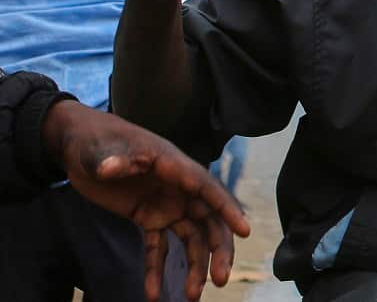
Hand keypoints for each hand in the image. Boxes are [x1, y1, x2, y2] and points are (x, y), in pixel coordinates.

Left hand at [42, 100, 250, 300]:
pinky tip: (153, 294)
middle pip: (208, 220)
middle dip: (217, 251)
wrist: (81, 146)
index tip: (244, 231)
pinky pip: (158, 247)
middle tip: (220, 280)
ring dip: (194, 266)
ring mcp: (165, 204)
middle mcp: (178, 188)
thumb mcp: (102, 150)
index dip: (227, 209)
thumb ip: (111, 161)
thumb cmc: (96, 140)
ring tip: (191, 296)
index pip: (207, 189)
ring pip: (190, 237)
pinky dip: (157, 270)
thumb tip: (110, 168)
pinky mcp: (148, 217)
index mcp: (173, 167)